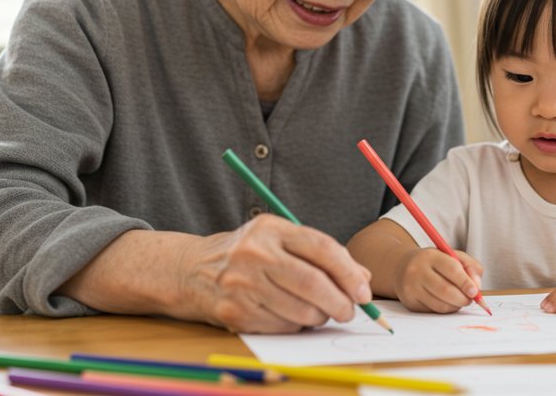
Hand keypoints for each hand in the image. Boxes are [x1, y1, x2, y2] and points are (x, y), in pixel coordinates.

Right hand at [179, 214, 373, 332]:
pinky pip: (282, 326)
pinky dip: (297, 327)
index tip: (363, 292)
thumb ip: (321, 254)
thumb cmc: (247, 254)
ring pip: (300, 310)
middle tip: (350, 311)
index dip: (349, 273)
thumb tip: (363, 278)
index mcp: (271, 228)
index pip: (322, 248)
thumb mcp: (279, 240)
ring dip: (321, 317)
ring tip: (322, 314)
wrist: (192, 270)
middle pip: (313, 283)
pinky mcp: (235, 312)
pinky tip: (295, 318)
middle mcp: (255, 254)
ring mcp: (242, 284)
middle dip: (340, 302)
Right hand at [392, 248, 482, 313]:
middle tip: (470, 299)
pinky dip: (445, 309)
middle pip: (446, 290)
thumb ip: (470, 266)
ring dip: (455, 306)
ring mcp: (411, 288)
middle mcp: (417, 271)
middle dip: (463, 298)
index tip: (475, 292)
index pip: (452, 269)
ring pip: (440, 304)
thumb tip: (477, 286)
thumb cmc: (434, 262)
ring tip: (459, 300)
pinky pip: (434, 311)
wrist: (403, 268)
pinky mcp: (410, 302)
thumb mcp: (451, 256)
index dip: (466, 282)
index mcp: (430, 256)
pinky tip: (447, 302)